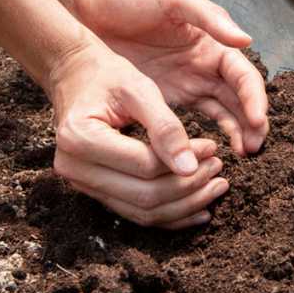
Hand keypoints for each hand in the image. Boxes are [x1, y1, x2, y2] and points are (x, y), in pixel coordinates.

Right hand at [48, 43, 229, 228]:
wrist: (75, 77)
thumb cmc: (107, 77)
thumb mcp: (138, 89)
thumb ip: (165, 127)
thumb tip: (190, 168)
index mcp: (80, 138)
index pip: (144, 165)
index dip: (185, 161)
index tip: (213, 148)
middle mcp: (74, 168)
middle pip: (144, 196)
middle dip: (189, 187)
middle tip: (219, 169)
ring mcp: (82, 184)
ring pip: (142, 212)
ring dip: (184, 205)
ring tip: (215, 187)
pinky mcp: (95, 191)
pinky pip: (136, 213)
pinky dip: (170, 215)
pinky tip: (199, 209)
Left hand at [71, 0, 269, 155]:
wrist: (89, 7)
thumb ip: (210, 17)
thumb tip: (246, 39)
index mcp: (213, 44)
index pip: (243, 76)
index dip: (254, 98)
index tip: (258, 120)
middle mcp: (205, 67)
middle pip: (239, 100)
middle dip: (252, 123)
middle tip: (254, 147)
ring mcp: (187, 85)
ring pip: (222, 114)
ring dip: (236, 133)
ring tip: (243, 155)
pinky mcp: (165, 99)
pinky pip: (192, 123)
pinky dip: (204, 138)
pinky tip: (209, 154)